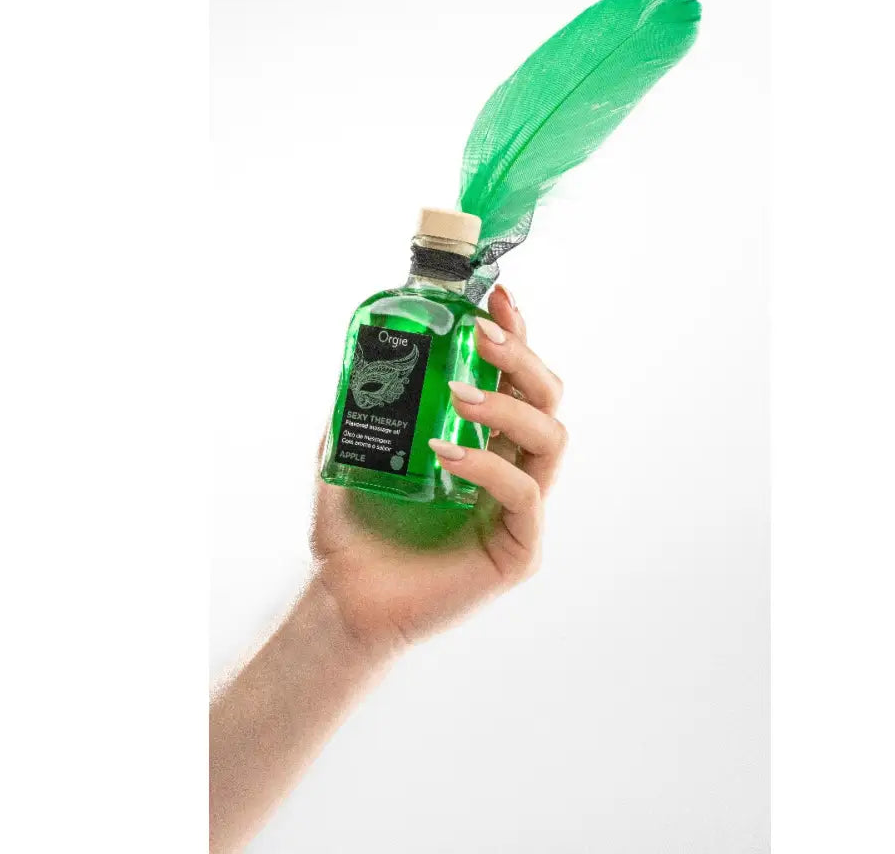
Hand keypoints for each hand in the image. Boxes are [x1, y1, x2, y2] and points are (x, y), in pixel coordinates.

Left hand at [310, 284, 566, 654]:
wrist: (344, 599)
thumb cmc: (355, 528)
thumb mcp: (353, 448)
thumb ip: (365, 404)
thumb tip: (363, 347)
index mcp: (484, 441)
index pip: (517, 380)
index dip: (516, 335)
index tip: (496, 296)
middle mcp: (510, 468)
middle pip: (548, 398)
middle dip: (523, 357)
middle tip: (482, 333)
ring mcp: (520, 510)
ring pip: (550, 438)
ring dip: (508, 404)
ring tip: (459, 392)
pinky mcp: (518, 549)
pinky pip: (523, 494)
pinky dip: (486, 463)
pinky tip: (444, 452)